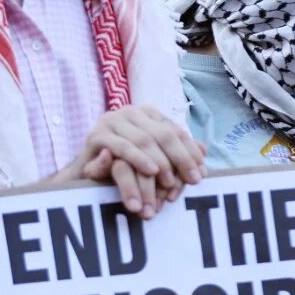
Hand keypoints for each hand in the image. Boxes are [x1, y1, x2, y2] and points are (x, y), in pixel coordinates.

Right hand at [65, 105, 206, 219]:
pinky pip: (121, 147)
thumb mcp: (153, 158)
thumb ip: (175, 152)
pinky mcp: (96, 135)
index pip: (175, 130)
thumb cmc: (124, 165)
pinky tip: (150, 171)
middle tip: (192, 181)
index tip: (201, 174)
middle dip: (180, 158)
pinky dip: (137, 159)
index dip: (190, 152)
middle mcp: (129, 112)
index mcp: (146, 113)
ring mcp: (111, 121)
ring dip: (160, 162)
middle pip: (162, 134)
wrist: (89, 171)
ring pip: (143, 140)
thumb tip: (205, 150)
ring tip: (171, 182)